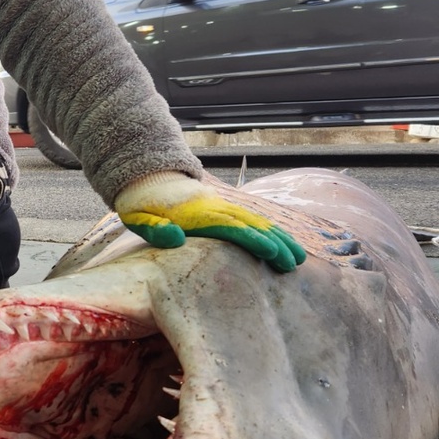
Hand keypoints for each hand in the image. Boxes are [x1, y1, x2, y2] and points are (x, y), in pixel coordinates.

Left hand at [114, 172, 305, 272]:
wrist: (146, 175)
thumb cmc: (141, 204)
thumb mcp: (139, 218)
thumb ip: (155, 229)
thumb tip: (175, 238)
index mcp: (196, 214)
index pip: (230, 227)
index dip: (251, 239)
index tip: (272, 252)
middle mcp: (215, 207)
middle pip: (251, 224)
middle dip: (276, 242)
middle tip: (294, 263)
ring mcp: (222, 205)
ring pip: (256, 221)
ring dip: (279, 237)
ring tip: (299, 256)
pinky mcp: (223, 207)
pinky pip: (251, 218)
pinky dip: (270, 230)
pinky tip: (283, 242)